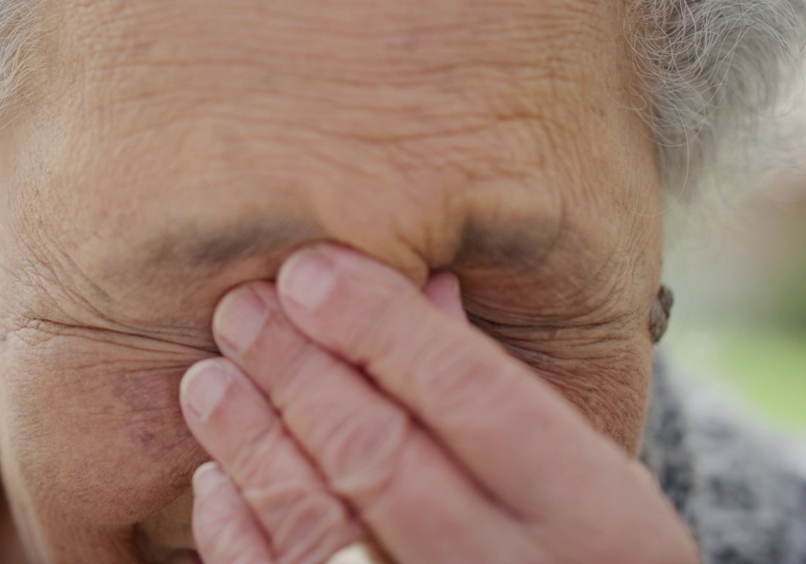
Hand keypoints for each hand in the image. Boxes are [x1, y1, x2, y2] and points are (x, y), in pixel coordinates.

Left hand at [179, 244, 697, 563]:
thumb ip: (511, 392)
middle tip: (240, 309)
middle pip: (376, 451)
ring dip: (251, 441)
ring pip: (315, 523)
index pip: (471, 392)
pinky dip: (238, 533)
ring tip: (211, 378)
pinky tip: (219, 478)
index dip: (380, 323)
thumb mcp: (591, 483)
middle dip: (295, 368)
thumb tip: (425, 285)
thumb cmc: (587, 555)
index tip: (309, 269)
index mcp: (594, 519)